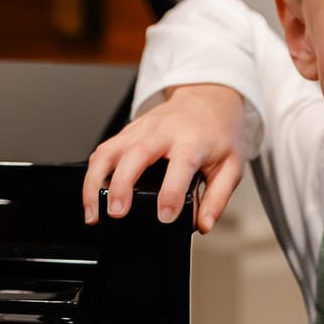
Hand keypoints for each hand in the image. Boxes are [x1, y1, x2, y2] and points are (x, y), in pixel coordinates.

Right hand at [82, 83, 246, 231]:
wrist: (207, 99)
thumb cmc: (218, 133)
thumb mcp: (232, 165)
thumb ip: (218, 198)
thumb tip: (204, 224)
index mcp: (192, 140)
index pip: (181, 165)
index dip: (171, 193)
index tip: (165, 216)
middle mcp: (162, 132)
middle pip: (135, 154)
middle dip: (122, 185)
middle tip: (117, 213)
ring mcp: (140, 130)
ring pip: (109, 151)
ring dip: (95, 182)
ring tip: (94, 213)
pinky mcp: (126, 132)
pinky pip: (103, 151)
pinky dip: (92, 175)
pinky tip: (92, 197)